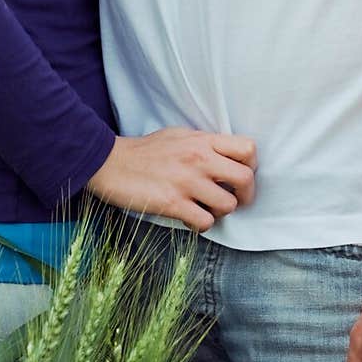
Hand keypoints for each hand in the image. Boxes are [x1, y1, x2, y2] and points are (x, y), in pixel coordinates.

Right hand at [86, 128, 257, 231]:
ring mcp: (187, 182)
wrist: (111, 162)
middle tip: (234, 200)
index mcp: (202, 140)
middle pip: (246, 180)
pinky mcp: (173, 204)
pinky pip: (205, 222)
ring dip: (220, 211)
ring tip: (206, 209)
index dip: (251, 166)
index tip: (240, 175)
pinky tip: (191, 219)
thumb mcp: (179, 135)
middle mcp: (199, 159)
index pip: (248, 149)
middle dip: (245, 196)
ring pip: (228, 205)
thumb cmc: (145, 150)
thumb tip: (226, 157)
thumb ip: (204, 145)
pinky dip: (201, 225)